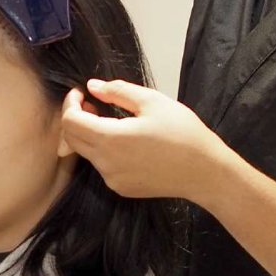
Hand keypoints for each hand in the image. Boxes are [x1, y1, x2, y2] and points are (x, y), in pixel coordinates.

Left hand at [60, 79, 225, 201]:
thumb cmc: (182, 131)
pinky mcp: (121, 188)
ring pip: (86, 152)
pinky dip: (104, 151)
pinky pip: (102, 166)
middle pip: (71, 139)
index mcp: (110, 138)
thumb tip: (92, 87)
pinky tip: (127, 143)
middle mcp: (105, 163)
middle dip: (76, 118)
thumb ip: (117, 91)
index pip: (70, 121)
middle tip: (95, 105)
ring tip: (114, 122)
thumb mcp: (152, 101)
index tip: (83, 93)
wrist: (205, 171)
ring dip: (90, 134)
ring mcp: (112, 179)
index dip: (71, 103)